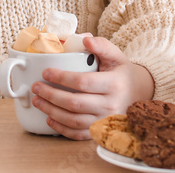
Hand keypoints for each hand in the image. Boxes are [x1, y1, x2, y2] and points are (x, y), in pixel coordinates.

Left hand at [30, 36, 154, 139]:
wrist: (138, 91)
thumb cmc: (121, 71)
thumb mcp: (115, 54)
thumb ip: (101, 45)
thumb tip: (85, 40)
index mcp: (114, 84)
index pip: (83, 82)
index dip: (62, 78)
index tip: (46, 72)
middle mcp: (111, 105)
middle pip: (75, 103)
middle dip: (51, 96)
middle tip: (36, 87)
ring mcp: (106, 120)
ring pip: (75, 121)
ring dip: (52, 111)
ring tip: (37, 101)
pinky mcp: (101, 130)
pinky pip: (80, 134)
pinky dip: (62, 129)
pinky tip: (49, 119)